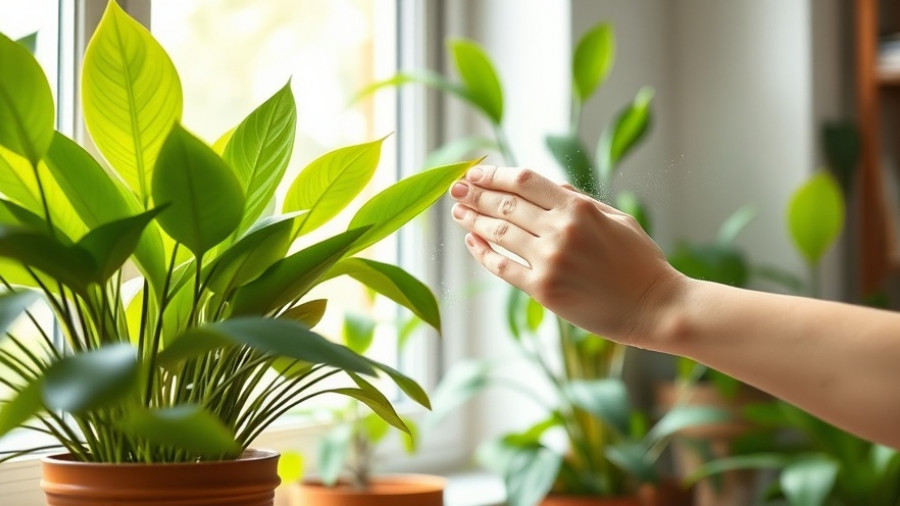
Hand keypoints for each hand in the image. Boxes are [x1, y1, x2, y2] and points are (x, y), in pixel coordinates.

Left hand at [449, 165, 684, 343]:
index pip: (525, 181)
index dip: (495, 174)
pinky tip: (472, 242)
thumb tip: (552, 186)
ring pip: (499, 234)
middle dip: (475, 194)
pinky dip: (483, 253)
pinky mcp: (544, 290)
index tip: (475, 172)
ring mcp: (550, 261)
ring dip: (473, 220)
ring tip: (457, 212)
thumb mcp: (618, 219)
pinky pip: (503, 267)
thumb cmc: (642, 263)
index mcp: (580, 208)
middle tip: (455, 188)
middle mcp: (561, 230)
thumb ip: (582, 201)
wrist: (656, 308)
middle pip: (506, 204)